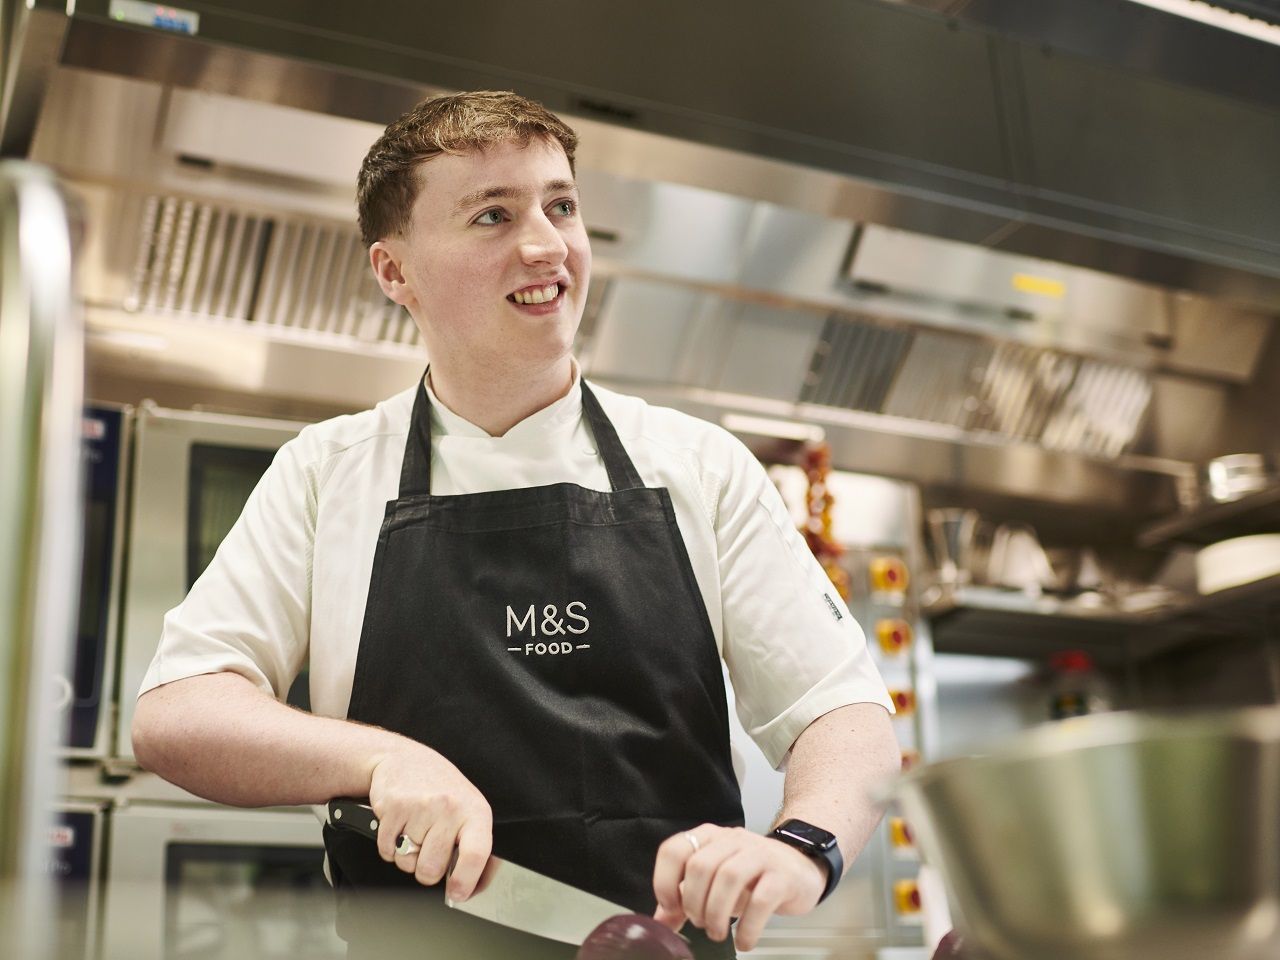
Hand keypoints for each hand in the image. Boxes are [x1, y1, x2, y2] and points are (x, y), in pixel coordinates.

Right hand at [366, 743, 492, 900]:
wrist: (403, 759)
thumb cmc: (440, 789)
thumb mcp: (468, 810)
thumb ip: (473, 848)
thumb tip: (472, 889)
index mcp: (475, 812)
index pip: (476, 855)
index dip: (465, 882)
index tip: (457, 893)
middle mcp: (450, 808)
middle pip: (431, 870)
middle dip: (426, 869)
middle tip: (428, 846)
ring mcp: (421, 807)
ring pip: (407, 864)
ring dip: (407, 857)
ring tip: (414, 831)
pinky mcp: (393, 808)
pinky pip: (387, 851)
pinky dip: (389, 847)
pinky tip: (399, 826)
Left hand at [651, 824, 827, 951]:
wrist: (801, 866)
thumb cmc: (752, 876)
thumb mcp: (716, 882)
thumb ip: (686, 898)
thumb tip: (659, 922)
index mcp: (710, 838)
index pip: (675, 849)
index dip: (665, 881)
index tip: (672, 908)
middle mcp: (732, 840)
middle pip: (700, 866)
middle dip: (695, 904)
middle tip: (701, 924)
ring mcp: (759, 854)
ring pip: (728, 878)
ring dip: (717, 914)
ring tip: (718, 933)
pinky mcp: (782, 875)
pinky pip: (760, 900)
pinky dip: (748, 928)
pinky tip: (744, 941)